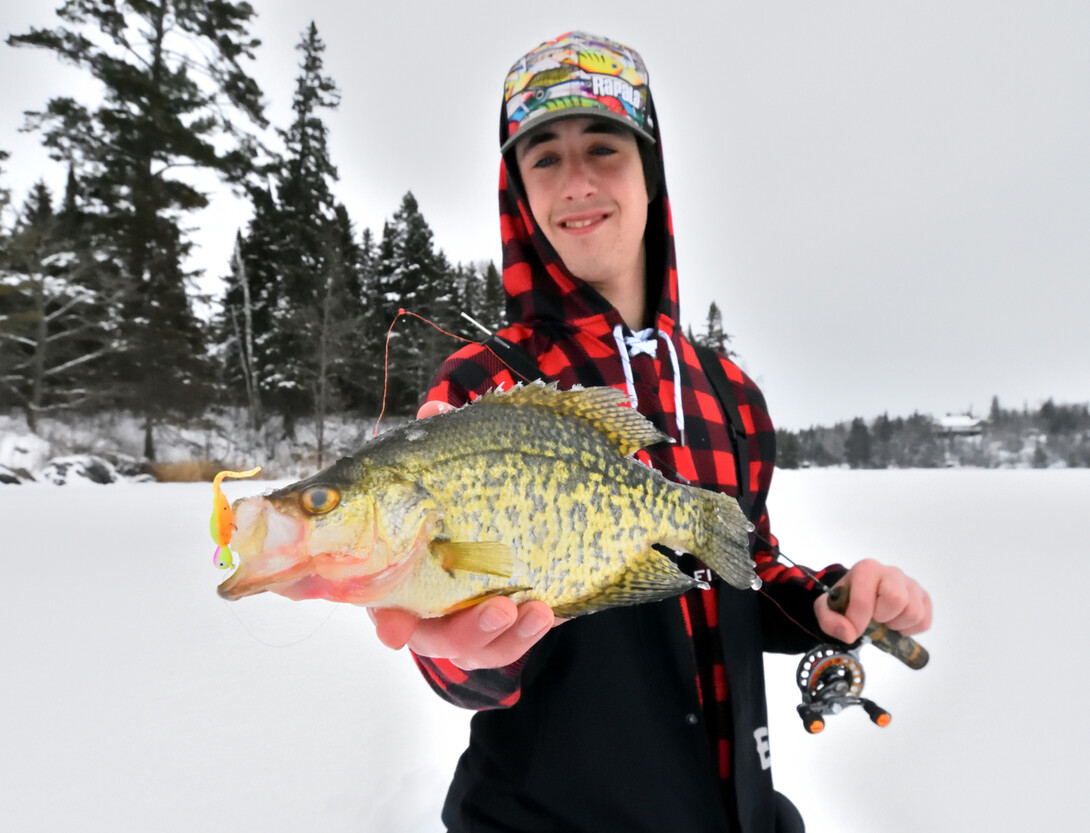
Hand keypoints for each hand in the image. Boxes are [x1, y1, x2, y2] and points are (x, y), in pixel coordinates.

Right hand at [367, 397, 558, 669]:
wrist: (526, 506)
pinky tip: (544, 611)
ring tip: (523, 606)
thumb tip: (433, 411)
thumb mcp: (457, 460)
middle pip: (426, 633)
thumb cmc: (469, 484)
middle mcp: (425, 598)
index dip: (385, 616)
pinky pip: (508, 645)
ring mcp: (464, 617)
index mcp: (398, 561)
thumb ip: (443, 440)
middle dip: (458, 628)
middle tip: (496, 607)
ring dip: (496, 631)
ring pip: (469, 645)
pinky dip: (525, 633)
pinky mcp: (501, 627)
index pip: (379, 596)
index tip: (395, 627)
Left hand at [814, 558, 931, 643]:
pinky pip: (924, 621)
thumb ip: (830, 621)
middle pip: (896, 599)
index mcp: (867, 569)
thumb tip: (849, 633)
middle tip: (873, 620)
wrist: (860, 598)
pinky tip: (896, 624)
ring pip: (914, 612)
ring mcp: (911, 584)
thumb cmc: (846, 601)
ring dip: (896, 625)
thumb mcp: (828, 610)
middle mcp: (892, 572)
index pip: (865, 599)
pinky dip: (910, 630)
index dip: (858, 621)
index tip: (853, 629)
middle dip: (882, 618)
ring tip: (884, 622)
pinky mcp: (923, 598)